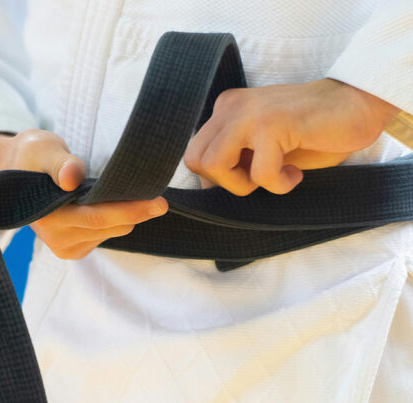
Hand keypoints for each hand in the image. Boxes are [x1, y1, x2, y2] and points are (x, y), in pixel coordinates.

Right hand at [0, 130, 167, 258]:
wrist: (17, 171)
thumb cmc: (31, 156)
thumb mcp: (43, 149)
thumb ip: (59, 163)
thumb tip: (72, 179)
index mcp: (47, 216)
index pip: (96, 217)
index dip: (129, 210)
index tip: (158, 202)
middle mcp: (55, 238)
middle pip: (109, 228)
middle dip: (136, 212)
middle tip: (158, 195)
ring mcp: (64, 247)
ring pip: (112, 233)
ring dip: (127, 216)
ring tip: (132, 194)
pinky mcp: (73, 249)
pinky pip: (106, 236)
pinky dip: (117, 221)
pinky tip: (114, 204)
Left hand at [184, 78, 399, 194]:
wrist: (357, 104)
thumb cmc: (312, 132)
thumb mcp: (262, 147)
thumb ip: (233, 160)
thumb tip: (206, 188)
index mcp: (225, 110)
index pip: (195, 153)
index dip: (219, 177)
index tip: (251, 175)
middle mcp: (230, 107)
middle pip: (195, 160)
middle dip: (226, 182)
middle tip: (260, 178)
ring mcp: (249, 113)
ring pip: (214, 166)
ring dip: (246, 184)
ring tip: (276, 174)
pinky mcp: (272, 124)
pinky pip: (259, 175)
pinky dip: (280, 185)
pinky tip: (296, 172)